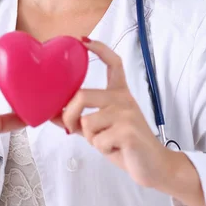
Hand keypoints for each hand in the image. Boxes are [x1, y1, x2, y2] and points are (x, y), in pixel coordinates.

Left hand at [62, 38, 171, 188]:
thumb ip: (80, 119)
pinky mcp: (128, 131)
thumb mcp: (101, 129)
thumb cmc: (125, 145)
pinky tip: (116, 149)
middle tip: (71, 129)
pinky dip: (101, 149)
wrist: (153, 165)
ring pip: (87, 121)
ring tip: (106, 142)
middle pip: (82, 96)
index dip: (99, 49)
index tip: (83, 40)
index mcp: (120, 93)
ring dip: (90, 138)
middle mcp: (124, 99)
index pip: (113, 63)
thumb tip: (51, 114)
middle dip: (69, 115)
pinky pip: (98, 139)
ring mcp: (127, 113)